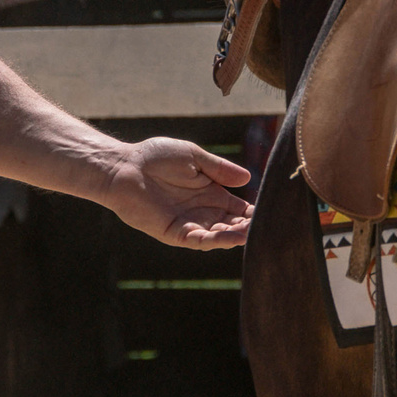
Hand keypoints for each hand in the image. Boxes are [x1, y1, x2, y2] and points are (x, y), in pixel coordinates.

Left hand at [99, 137, 252, 248]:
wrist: (124, 166)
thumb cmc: (155, 157)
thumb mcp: (194, 157)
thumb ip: (219, 169)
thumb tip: (248, 179)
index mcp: (210, 193)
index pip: (238, 208)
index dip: (253, 211)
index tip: (271, 211)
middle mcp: (202, 211)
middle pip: (232, 224)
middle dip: (249, 227)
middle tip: (266, 225)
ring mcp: (189, 223)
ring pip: (219, 235)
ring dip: (236, 235)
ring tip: (252, 232)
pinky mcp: (175, 233)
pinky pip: (199, 240)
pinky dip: (217, 239)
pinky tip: (232, 236)